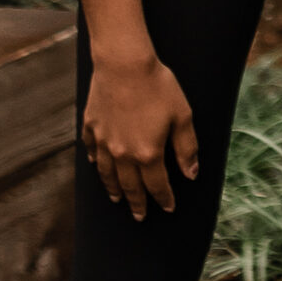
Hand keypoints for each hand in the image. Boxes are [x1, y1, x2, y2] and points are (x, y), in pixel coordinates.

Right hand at [82, 52, 197, 217]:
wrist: (124, 64)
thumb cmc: (159, 87)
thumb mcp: (183, 117)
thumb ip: (187, 148)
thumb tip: (191, 174)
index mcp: (147, 153)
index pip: (157, 185)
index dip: (164, 198)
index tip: (168, 209)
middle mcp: (121, 153)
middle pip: (129, 185)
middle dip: (137, 203)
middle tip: (140, 216)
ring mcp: (102, 140)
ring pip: (107, 173)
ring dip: (113, 188)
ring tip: (117, 199)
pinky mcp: (91, 125)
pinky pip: (90, 150)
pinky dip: (94, 161)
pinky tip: (95, 166)